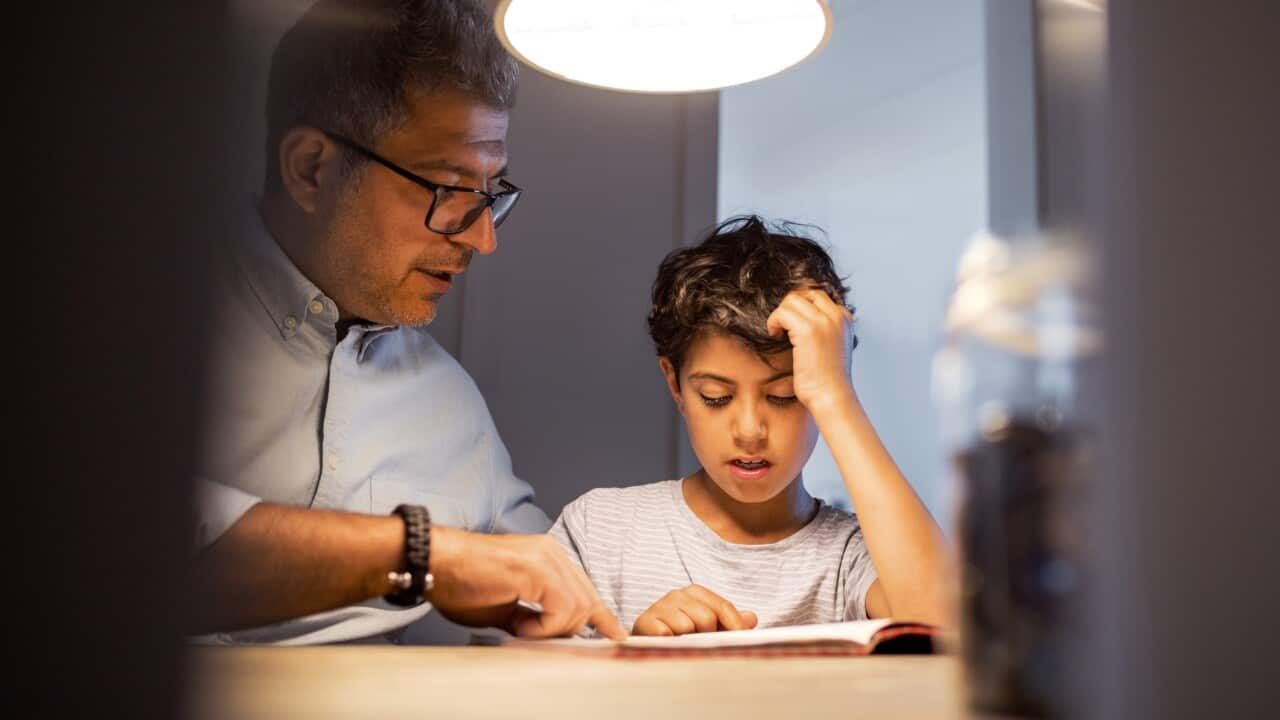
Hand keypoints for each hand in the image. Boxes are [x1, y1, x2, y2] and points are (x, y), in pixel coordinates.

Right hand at [426, 527, 626, 639]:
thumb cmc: (459, 583)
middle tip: (534, 637)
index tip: (614, 634)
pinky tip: (521, 625)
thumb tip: (549, 636)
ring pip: (579, 608)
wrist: (434, 563)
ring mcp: (547, 558)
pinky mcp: (538, 569)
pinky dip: (545, 626)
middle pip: (587, 601)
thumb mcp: (504, 608)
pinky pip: (562, 609)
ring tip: (521, 628)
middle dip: (569, 630)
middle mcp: (553, 553)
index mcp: (547, 558)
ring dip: (553, 629)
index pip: (585, 589)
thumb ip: (530, 618)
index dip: (601, 615)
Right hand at [631, 585, 757, 635]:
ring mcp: (660, 607)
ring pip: (687, 626)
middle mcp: (677, 595)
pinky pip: (666, 635)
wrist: (645, 641)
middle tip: (702, 645)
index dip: (735, 626)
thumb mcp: (706, 626)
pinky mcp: (645, 622)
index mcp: (695, 592)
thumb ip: (729, 621)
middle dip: (708, 635)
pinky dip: (670, 644)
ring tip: (682, 645)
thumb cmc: (679, 634)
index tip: (743, 641)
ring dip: (688, 641)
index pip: (723, 607)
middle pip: (707, 617)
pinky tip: (669, 646)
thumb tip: (751, 618)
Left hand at [765, 289, 856, 414]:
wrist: (831, 397)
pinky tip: (775, 336)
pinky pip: (782, 313)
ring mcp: (824, 321)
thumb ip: (824, 330)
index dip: (800, 307)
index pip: (818, 296)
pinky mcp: (808, 330)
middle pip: (804, 294)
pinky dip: (774, 322)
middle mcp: (837, 316)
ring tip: (779, 333)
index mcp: (845, 319)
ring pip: (791, 301)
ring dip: (779, 315)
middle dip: (789, 308)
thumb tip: (799, 321)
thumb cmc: (828, 379)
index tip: (791, 324)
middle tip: (783, 327)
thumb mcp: (833, 347)